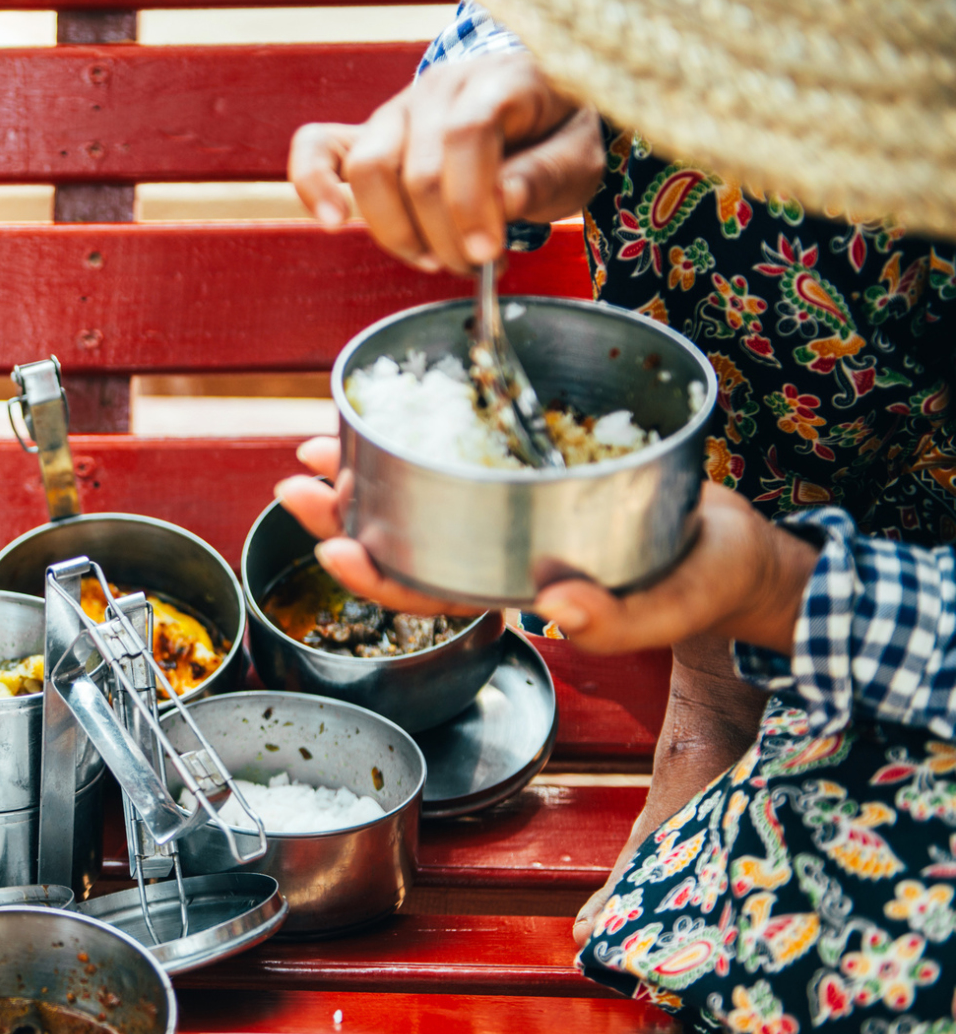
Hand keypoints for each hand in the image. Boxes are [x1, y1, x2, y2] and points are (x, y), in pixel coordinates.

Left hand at [278, 438, 817, 653]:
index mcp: (518, 593)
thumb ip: (619, 619)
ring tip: (316, 449)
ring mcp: (508, 513)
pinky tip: (385, 413)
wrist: (737, 546)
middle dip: (345, 519)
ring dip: (365, 477)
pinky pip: (459, 454)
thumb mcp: (672, 604)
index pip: (432, 593)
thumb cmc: (705, 583)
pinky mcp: (528, 468)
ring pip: (418, 499)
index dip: (378, 578)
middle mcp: (499, 554)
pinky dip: (417, 435)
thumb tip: (558, 612)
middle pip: (405, 544)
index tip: (333, 553)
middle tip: (297, 484)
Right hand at [287, 52, 605, 273]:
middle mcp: (440, 87)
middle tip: (474, 267)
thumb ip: (546, 174)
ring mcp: (396, 108)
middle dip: (442, 233)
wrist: (536, 114)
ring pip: (368, 167)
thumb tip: (503, 199)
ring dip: (396, 230)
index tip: (486, 253)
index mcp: (500, 79)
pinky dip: (314, 184)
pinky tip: (334, 221)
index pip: (466, 133)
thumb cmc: (556, 137)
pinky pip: (316, 148)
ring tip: (432, 259)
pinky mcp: (366, 133)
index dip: (470, 200)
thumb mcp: (579, 157)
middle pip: (416, 166)